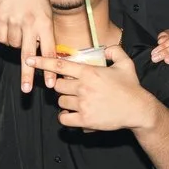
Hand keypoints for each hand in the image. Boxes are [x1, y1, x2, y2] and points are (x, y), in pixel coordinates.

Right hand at [0, 0, 56, 90]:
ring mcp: (14, 21)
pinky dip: (6, 37)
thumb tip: (49, 60)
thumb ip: (47, 36)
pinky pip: (2, 39)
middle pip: (29, 55)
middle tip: (26, 91)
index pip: (49, 51)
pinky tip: (11, 25)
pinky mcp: (0, 18)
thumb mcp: (47, 16)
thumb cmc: (38, 2)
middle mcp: (30, 23)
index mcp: (45, 23)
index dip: (50, 69)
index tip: (51, 84)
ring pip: (14, 46)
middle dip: (28, 74)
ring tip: (21, 28)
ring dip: (17, 43)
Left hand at [24, 48, 158, 134]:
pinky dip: (66, 117)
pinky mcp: (85, 120)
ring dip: (66, 102)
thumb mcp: (126, 64)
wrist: (138, 110)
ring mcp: (83, 104)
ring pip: (61, 102)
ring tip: (80, 102)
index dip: (42, 62)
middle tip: (74, 89)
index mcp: (90, 72)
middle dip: (62, 87)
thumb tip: (105, 48)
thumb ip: (114, 52)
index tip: (30, 60)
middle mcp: (84, 87)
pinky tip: (74, 115)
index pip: (60, 66)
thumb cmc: (131, 87)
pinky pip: (64, 118)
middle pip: (57, 86)